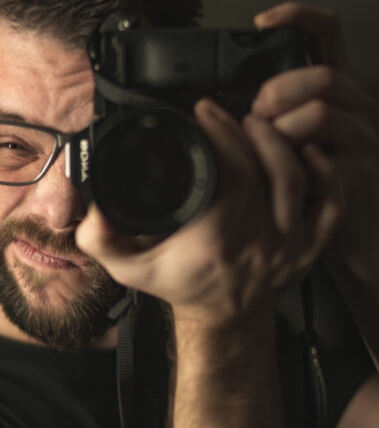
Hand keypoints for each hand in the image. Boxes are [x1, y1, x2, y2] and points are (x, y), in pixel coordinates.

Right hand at [75, 97, 339, 324]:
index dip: (219, 136)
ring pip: (297, 179)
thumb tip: (95, 211)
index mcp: (215, 243)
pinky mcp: (311, 247)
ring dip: (278, 142)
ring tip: (255, 122)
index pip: (229, 175)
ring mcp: (289, 247)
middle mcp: (258, 246)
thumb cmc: (179, 283)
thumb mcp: (128, 268)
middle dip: (243, 131)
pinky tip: (306, 151)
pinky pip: (331, 205)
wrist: (221, 316)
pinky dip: (325, 174)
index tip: (202, 112)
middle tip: (223, 111)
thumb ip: (100, 239)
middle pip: (263, 170)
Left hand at [250, 2, 378, 283]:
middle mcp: (360, 107)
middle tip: (257, 115)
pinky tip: (290, 173)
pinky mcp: (364, 172)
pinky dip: (297, 164)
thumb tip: (213, 103)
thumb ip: (264, 116)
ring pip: (322, 113)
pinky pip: (322, 159)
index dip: (298, 16)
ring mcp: (367, 139)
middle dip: (280, 92)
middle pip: (322, 77)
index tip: (260, 21)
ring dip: (283, 132)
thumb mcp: (286, 140)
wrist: (351, 237)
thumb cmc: (309, 189)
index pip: (328, 33)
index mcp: (339, 91)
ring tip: (270, 151)